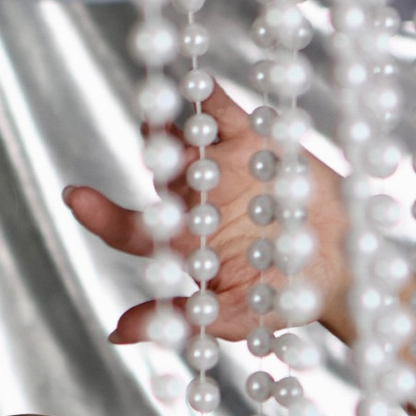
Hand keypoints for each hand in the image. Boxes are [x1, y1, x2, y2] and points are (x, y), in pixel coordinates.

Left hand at [61, 83, 349, 346]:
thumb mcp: (235, 317)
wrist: (341, 267)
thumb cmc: (281, 299)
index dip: (102, 214)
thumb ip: (183, 320)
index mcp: (180, 243)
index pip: (131, 229)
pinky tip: (199, 81)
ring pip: (187, 137)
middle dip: (149, 152)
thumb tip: (117, 333)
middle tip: (142, 137)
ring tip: (161, 105)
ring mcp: (222, 168)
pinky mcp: (254, 141)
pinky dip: (212, 96)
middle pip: (159, 172)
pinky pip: (227, 113)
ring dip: (172, 119)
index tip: (74, 195)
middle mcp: (193, 200)